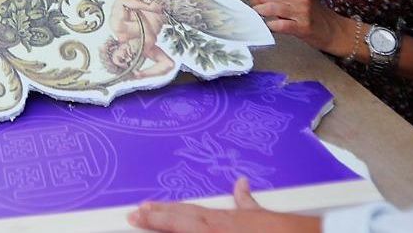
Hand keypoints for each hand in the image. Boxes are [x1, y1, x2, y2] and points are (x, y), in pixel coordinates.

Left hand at [128, 177, 319, 231]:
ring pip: (184, 232)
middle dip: (155, 219)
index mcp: (222, 219)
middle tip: (133, 215)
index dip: (165, 210)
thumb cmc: (279, 228)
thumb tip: (240, 185)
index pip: (187, 213)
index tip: (145, 207)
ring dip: (165, 228)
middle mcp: (216, 229)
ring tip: (142, 222)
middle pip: (179, 223)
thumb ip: (246, 201)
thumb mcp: (260, 213)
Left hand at [248, 0, 354, 56]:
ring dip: (260, 12)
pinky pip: (282, 25)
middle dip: (255, 2)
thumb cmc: (311, 12)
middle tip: (255, 8)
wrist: (333, 29)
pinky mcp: (303, 27)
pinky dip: (272, 25)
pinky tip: (269, 25)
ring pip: (272, 8)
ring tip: (258, 16)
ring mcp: (302, 12)